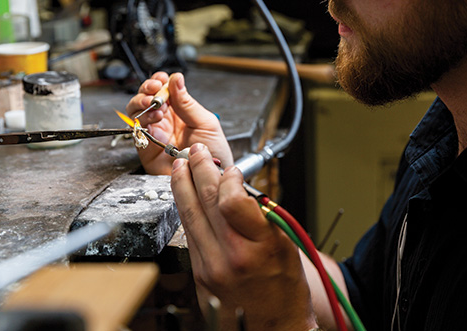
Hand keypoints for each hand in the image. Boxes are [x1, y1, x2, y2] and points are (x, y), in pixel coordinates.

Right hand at [126, 72, 233, 174]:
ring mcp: (154, 134)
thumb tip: (176, 79)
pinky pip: (136, 131)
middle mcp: (165, 122)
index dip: (159, 81)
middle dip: (147, 89)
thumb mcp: (206, 123)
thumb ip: (188, 103)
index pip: (164, 91)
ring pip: (136, 112)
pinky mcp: (146, 148)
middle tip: (154, 88)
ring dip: (141, 103)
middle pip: (146, 98)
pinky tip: (155, 118)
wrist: (211, 181)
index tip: (162, 78)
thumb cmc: (214, 155)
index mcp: (180, 112)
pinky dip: (141, 120)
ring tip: (154, 104)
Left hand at [171, 143, 317, 329]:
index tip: (231, 169)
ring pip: (190, 216)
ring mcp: (210, 268)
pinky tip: (185, 198)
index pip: (232, 200)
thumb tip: (239, 189)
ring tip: (181, 166)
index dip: (228, 177)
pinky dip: (187, 211)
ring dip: (183, 186)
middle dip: (199, 170)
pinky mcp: (198, 275)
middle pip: (207, 202)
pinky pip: (190, 235)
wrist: (274, 329)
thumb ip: (261, 215)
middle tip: (196, 152)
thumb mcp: (286, 245)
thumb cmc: (285, 290)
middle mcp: (231, 257)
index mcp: (260, 247)